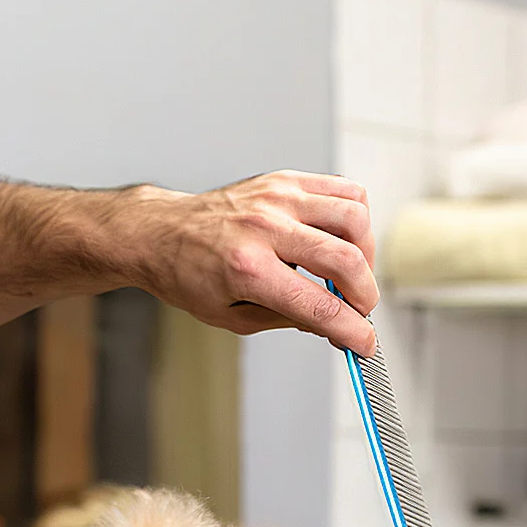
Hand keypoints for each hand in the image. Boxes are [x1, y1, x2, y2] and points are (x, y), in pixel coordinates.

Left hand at [120, 171, 378, 355]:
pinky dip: (356, 219)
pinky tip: (343, 240)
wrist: (161, 233)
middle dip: (364, 295)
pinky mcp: (285, 181)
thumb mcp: (230, 316)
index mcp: (247, 269)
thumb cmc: (188, 276)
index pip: (318, 305)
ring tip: (351, 274)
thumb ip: (285, 320)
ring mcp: (277, 199)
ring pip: (354, 218)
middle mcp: (265, 228)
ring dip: (366, 254)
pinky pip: (344, 191)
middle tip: (358, 310)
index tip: (364, 345)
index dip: (351, 330)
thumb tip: (332, 323)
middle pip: (345, 261)